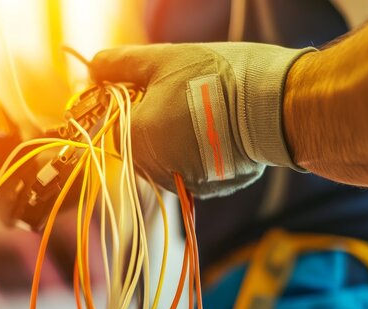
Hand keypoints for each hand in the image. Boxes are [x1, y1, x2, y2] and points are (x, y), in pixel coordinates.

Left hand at [90, 43, 313, 197]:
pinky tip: (220, 129)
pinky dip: (202, 151)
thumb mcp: (162, 60)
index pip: (118, 122)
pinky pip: (195, 169)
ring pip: (169, 156)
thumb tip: (93, 66)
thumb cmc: (215, 78)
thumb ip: (121, 64)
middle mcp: (155, 170)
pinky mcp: (212, 189)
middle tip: (186, 93)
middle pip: (143, 142)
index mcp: (135, 141)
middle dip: (157, 118)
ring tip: (208, 109)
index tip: (156, 84)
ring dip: (180, 135)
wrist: (275, 105)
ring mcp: (185, 183)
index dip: (134, 100)